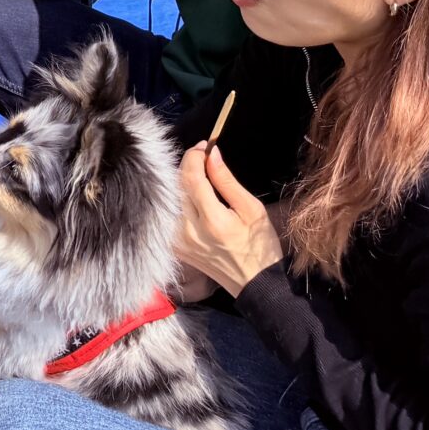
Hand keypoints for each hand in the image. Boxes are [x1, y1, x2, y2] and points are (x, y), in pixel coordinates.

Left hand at [176, 143, 285, 296]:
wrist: (254, 282)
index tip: (205, 147)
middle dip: (188, 166)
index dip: (195, 156)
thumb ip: (227, 180)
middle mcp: (189, 231)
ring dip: (182, 182)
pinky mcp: (174, 246)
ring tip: (201, 180)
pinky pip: (169, 213)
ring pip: (170, 197)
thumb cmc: (259, 245)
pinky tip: (194, 198)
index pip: (191, 177)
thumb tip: (212, 153)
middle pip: (176, 184)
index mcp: (212, 221)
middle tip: (204, 159)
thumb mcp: (252, 209)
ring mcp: (178, 240)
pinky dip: (179, 200)